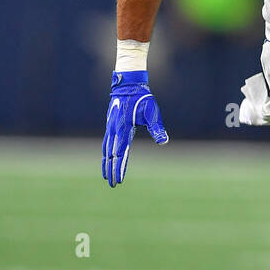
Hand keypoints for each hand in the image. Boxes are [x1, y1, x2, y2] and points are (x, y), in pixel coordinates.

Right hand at [101, 71, 168, 186]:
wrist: (128, 85)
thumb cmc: (142, 98)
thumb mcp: (152, 112)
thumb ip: (157, 128)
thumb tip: (164, 141)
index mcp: (124, 128)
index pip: (121, 153)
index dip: (119, 167)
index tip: (119, 180)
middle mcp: (114, 130)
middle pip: (111, 155)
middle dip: (111, 170)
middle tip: (113, 184)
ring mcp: (111, 128)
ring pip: (106, 150)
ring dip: (106, 164)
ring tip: (106, 176)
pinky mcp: (110, 126)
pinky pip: (106, 143)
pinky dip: (105, 154)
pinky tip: (106, 159)